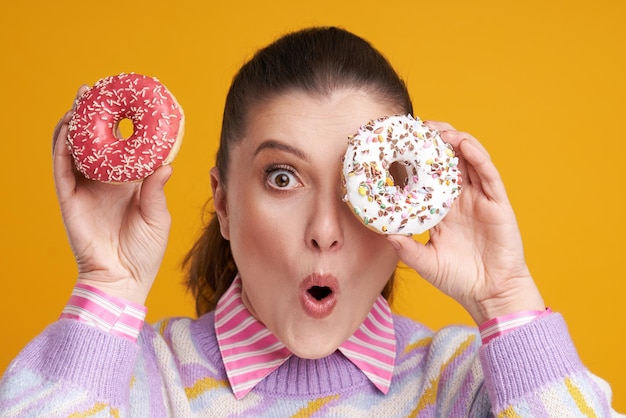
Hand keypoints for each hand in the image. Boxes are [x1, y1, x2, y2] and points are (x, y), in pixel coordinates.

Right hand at [52, 87, 172, 304]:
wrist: (123, 280)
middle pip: (95, 140)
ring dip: (76, 122)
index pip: (123, 147)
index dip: (125, 125)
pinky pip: (62, 167)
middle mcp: (104, 181)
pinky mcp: (70, 198)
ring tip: (82, 98)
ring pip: (75, 147)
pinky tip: (68, 126)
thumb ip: (156, 189)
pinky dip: (62, 145)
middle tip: (98, 88)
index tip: (131, 101)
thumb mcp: (157, 216)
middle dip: (94, 114)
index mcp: (128, 183)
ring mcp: (85, 188)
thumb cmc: (144, 251)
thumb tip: (166, 162)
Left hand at [386, 122, 543, 324]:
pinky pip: (488, 175)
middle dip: (435, 142)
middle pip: (447, 161)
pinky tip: (465, 144)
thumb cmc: (458, 279)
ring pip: (468, 161)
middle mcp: (460, 200)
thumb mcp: (425, 262)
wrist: (491, 294)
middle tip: (418, 128)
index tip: (398, 145)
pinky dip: (478, 156)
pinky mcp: (497, 203)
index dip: (415, 160)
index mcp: (441, 210)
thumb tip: (385, 234)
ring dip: (455, 141)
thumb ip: (407, 248)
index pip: (427, 177)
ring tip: (439, 130)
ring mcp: (479, 199)